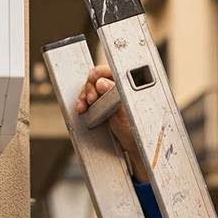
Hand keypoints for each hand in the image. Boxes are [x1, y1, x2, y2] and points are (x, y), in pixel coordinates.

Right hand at [75, 65, 150, 182]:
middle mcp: (116, 87)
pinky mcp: (101, 106)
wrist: (134, 146)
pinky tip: (81, 109)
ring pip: (89, 90)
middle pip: (95, 80)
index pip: (107, 71)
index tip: (93, 85)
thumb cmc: (136, 128)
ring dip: (83, 97)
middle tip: (90, 100)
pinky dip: (82, 104)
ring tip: (83, 106)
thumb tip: (102, 83)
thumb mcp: (125, 110)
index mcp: (125, 83)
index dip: (97, 76)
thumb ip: (113, 93)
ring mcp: (108, 97)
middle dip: (89, 89)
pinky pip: (87, 100)